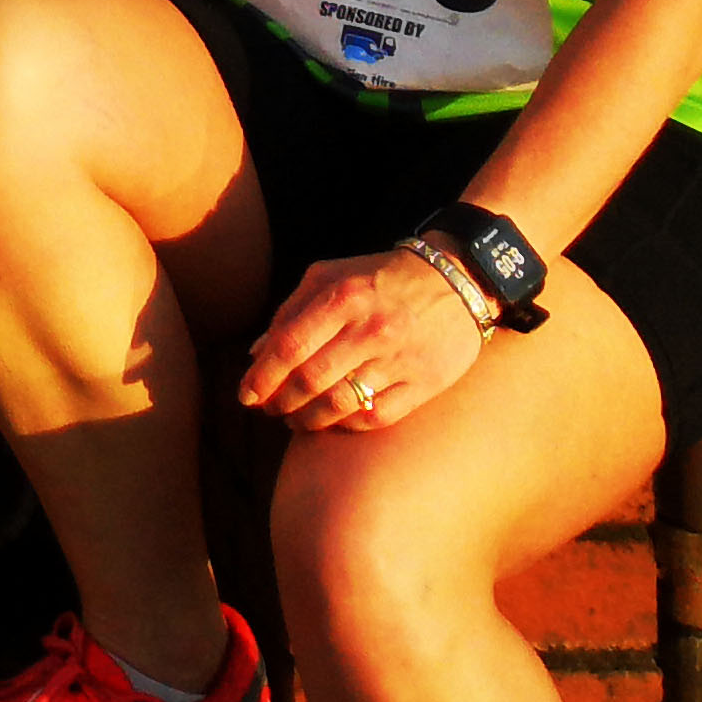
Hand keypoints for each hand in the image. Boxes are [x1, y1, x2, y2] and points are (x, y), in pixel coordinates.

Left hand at [241, 244, 493, 438]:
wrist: (456, 281)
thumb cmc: (378, 279)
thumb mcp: (330, 277)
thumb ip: (290, 311)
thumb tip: (256, 354)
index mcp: (342, 297)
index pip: (289, 346)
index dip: (261, 377)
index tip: (245, 396)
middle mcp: (371, 329)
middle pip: (310, 380)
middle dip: (280, 401)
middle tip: (268, 410)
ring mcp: (400, 358)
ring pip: (340, 404)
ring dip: (308, 419)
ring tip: (294, 421)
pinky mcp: (425, 383)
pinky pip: (376, 416)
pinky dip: (346, 425)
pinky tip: (333, 421)